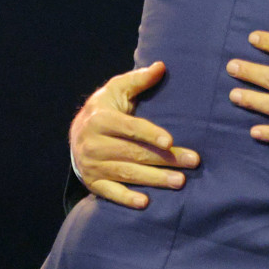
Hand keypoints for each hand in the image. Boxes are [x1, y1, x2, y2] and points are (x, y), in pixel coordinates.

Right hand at [70, 61, 199, 208]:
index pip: (130, 128)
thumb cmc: (106, 108)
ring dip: (155, 179)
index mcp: (101, 119)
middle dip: (165, 159)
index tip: (170, 141)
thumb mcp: (118, 89)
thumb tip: (161, 66)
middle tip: (192, 162)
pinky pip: (110, 193)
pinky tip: (146, 202)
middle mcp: (93, 143)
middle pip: (134, 153)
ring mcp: (92, 165)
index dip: (150, 135)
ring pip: (127, 173)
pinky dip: (127, 198)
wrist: (77, 133)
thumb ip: (139, 80)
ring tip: (180, 181)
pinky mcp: (92, 182)